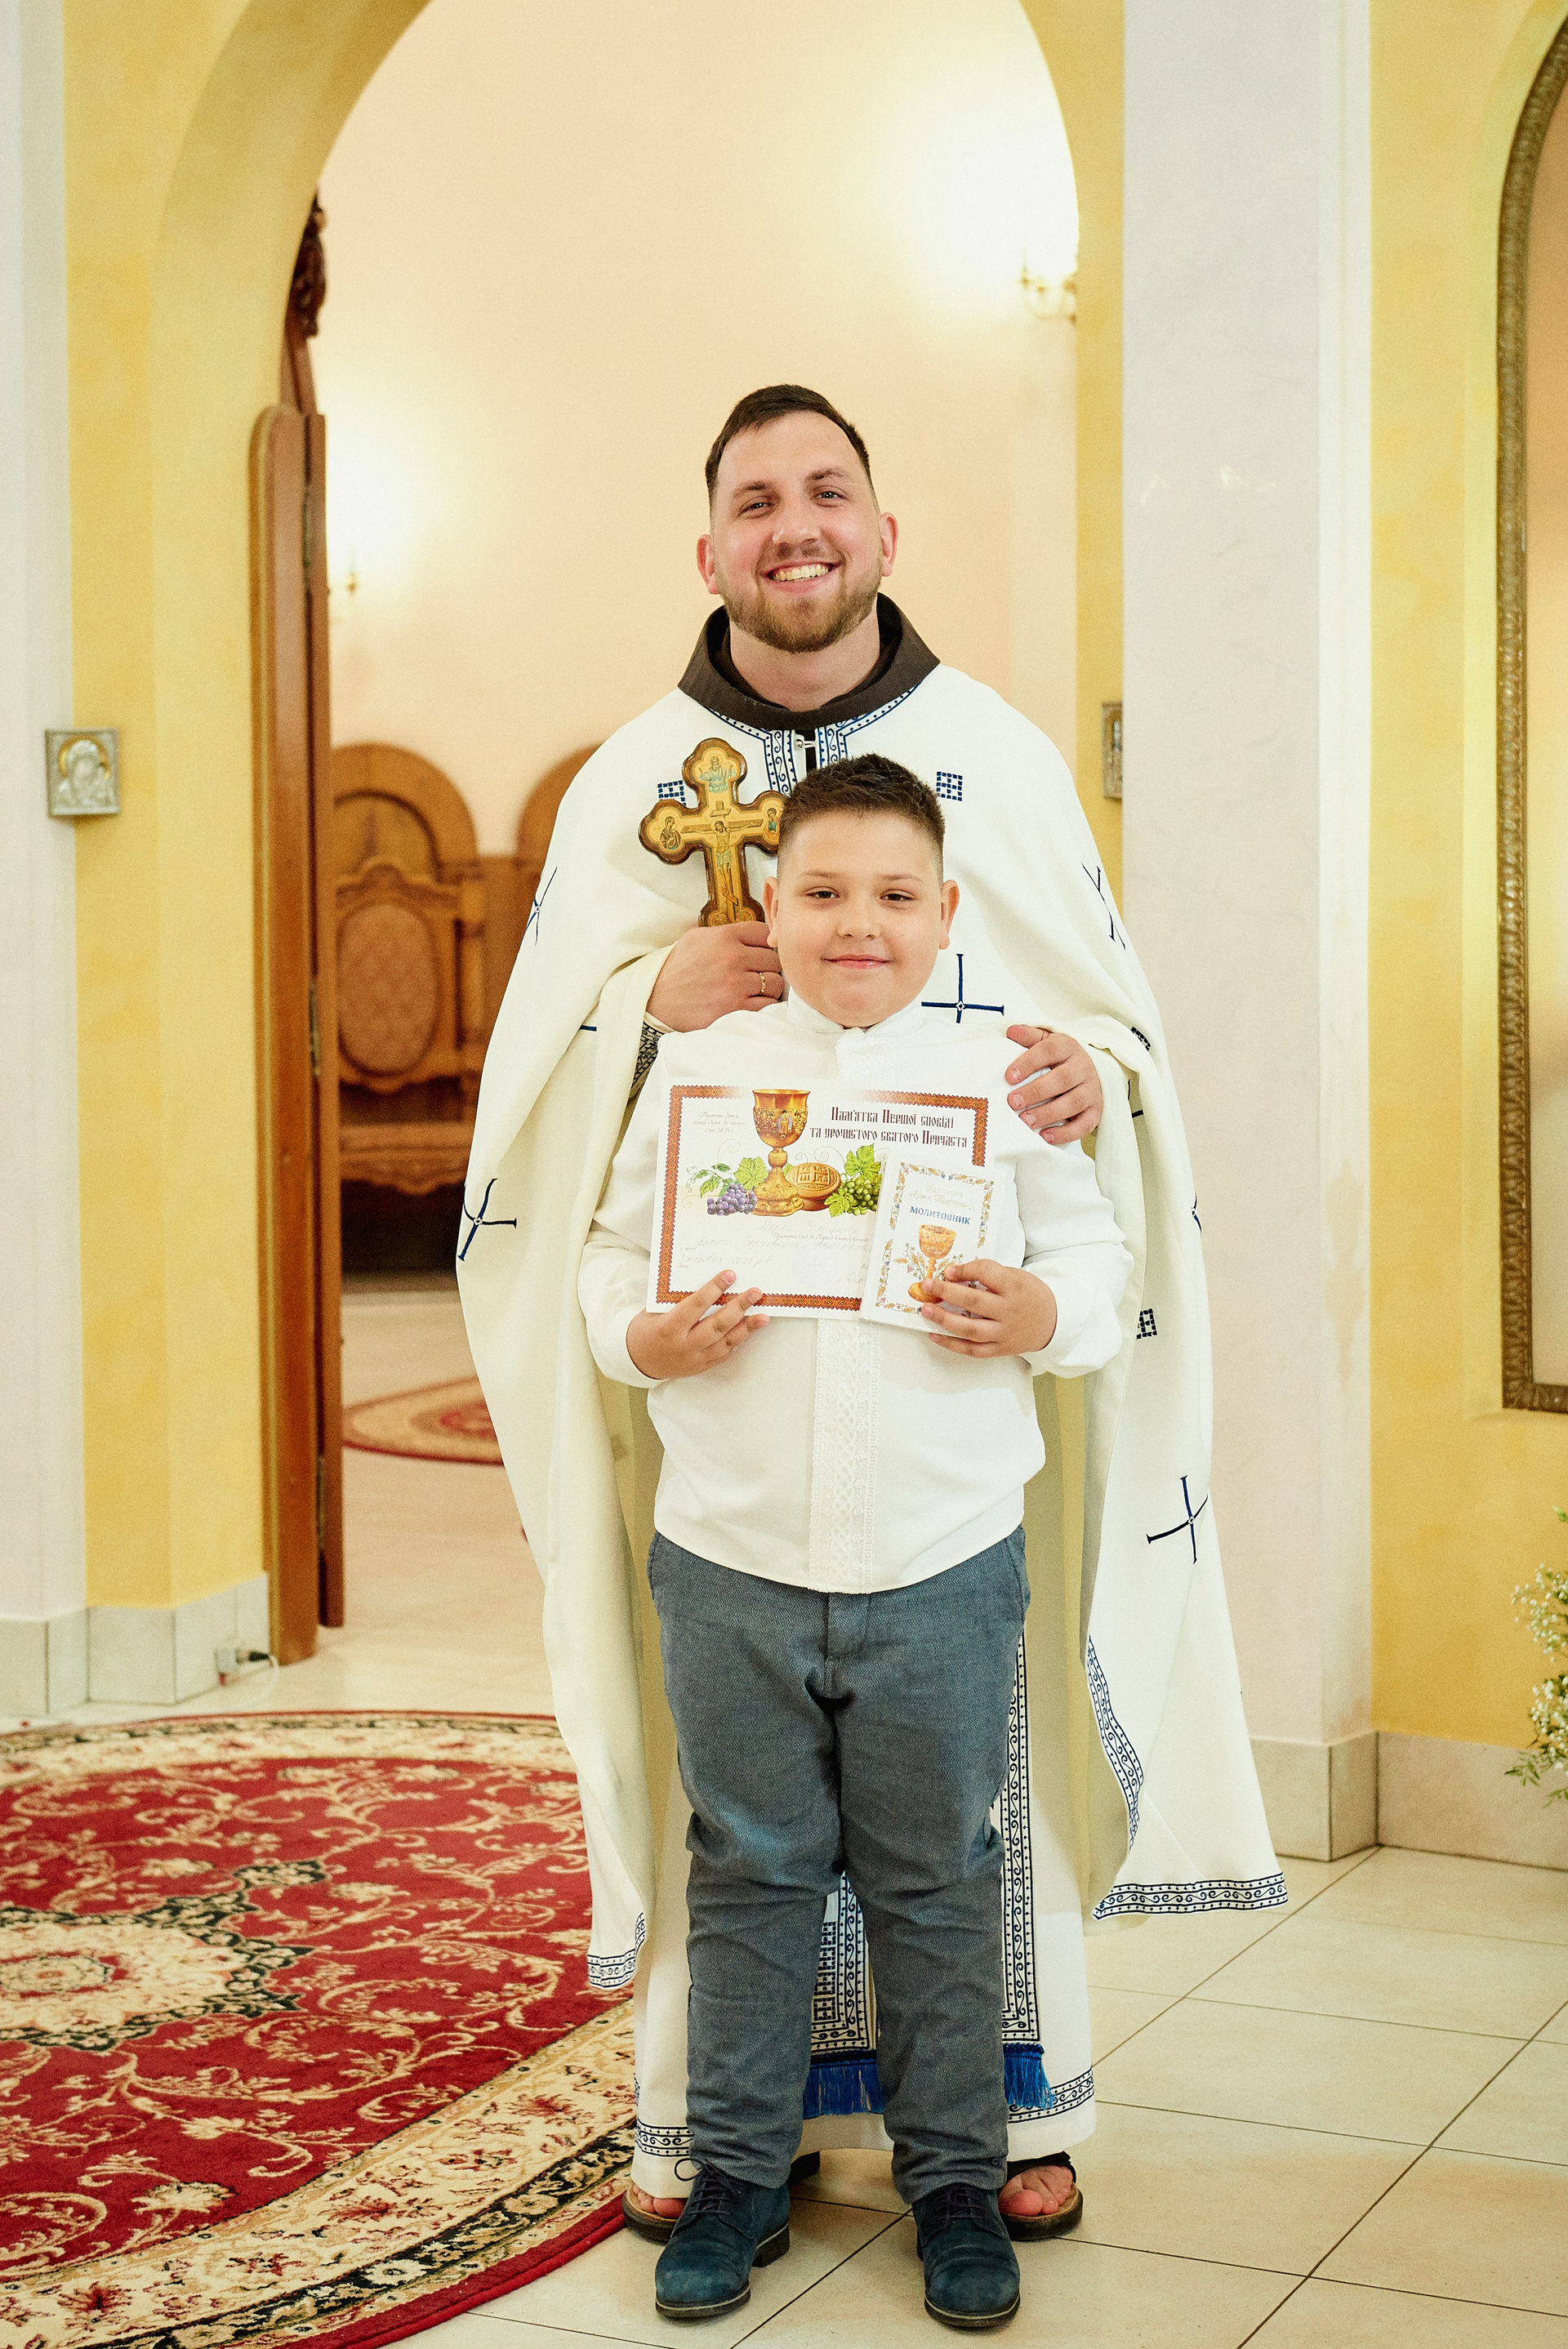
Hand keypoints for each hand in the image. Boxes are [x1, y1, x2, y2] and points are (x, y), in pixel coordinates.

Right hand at [626, 1270, 767, 1379]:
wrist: (637, 1361)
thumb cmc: (646, 1329)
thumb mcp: (655, 1311)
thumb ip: (679, 1301)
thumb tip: (709, 1284)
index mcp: (669, 1327)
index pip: (696, 1305)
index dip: (714, 1289)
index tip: (730, 1275)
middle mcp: (684, 1345)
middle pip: (717, 1324)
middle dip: (739, 1307)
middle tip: (755, 1293)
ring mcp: (695, 1359)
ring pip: (726, 1342)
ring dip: (747, 1327)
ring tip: (764, 1316)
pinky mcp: (702, 1367)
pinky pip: (724, 1353)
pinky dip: (738, 1340)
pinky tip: (749, 1330)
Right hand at [647, 922, 783, 1029]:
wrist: (657, 1000)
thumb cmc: (677, 970)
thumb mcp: (695, 938)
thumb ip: (724, 933)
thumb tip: (750, 933)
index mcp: (723, 937)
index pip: (764, 933)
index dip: (763, 943)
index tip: (758, 952)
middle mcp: (732, 958)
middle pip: (774, 958)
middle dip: (767, 966)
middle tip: (756, 973)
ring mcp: (735, 984)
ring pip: (775, 982)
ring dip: (768, 987)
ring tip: (754, 989)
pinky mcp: (736, 1008)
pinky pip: (768, 1004)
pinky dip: (764, 1005)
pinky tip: (752, 1003)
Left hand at [919, 1260, 1056, 1358]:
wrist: (1052, 1322)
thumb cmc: (1029, 1296)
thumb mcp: (1016, 1277)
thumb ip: (990, 1276)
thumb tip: (955, 1276)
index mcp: (1014, 1287)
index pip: (986, 1273)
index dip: (965, 1269)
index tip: (949, 1271)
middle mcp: (1009, 1311)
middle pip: (974, 1302)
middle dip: (946, 1292)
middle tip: (927, 1286)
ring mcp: (1004, 1332)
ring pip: (970, 1329)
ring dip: (944, 1319)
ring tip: (926, 1310)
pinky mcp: (999, 1349)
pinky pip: (972, 1350)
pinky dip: (951, 1344)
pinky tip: (935, 1335)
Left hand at [1004, 1025, 1101, 1143]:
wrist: (1094, 1071)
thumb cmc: (1061, 1059)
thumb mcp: (1048, 1042)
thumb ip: (1030, 1036)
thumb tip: (1011, 1031)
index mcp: (1069, 1047)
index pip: (1049, 1051)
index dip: (1029, 1063)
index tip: (1009, 1076)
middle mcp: (1083, 1068)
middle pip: (1062, 1079)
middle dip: (1036, 1091)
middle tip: (1013, 1102)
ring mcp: (1091, 1091)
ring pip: (1073, 1102)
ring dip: (1049, 1113)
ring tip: (1026, 1121)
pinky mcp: (1096, 1111)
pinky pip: (1084, 1125)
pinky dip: (1066, 1132)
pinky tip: (1046, 1136)